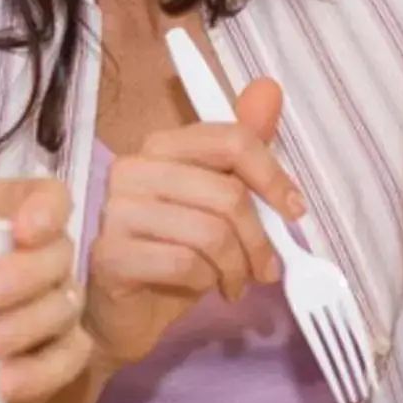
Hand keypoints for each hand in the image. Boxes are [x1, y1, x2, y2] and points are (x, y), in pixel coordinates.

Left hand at [0, 179, 91, 402]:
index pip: (47, 196)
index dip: (46, 207)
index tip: (21, 228)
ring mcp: (54, 310)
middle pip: (58, 255)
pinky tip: (4, 385)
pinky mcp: (54, 358)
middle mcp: (40, 261)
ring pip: (64, 310)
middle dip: (26, 273)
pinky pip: (67, 362)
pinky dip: (40, 373)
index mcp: (4, 218)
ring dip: (28, 326)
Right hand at [81, 78, 307, 368]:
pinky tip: (206, 288)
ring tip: (236, 282)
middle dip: (259, 238)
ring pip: (209, 232)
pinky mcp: (109, 254)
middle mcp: (132, 169)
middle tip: (267, 267)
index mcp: (161, 146)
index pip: (230, 141)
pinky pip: (184, 263)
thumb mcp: (218, 202)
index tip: (293, 211)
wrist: (125, 313)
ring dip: (237, 267)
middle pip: (227, 193)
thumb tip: (268, 88)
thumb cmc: (174, 253)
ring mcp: (115, 211)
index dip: (272, 176)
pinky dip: (208, 282)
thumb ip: (242, 149)